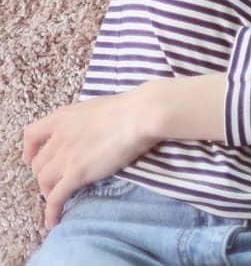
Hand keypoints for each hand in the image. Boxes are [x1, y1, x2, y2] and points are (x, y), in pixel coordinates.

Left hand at [23, 88, 161, 229]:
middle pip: (39, 164)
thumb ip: (83, 121)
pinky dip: (51, 211)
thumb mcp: (96, 107)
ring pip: (44, 181)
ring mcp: (66, 156)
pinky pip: (56, 197)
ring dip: (48, 192)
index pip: (31, 135)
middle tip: (56, 181)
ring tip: (57, 199)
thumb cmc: (129, 107)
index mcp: (63, 118)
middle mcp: (59, 138)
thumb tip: (89, 129)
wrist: (141, 115)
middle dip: (44, 175)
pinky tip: (53, 221)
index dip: (29, 150)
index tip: (33, 159)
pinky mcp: (77, 173)